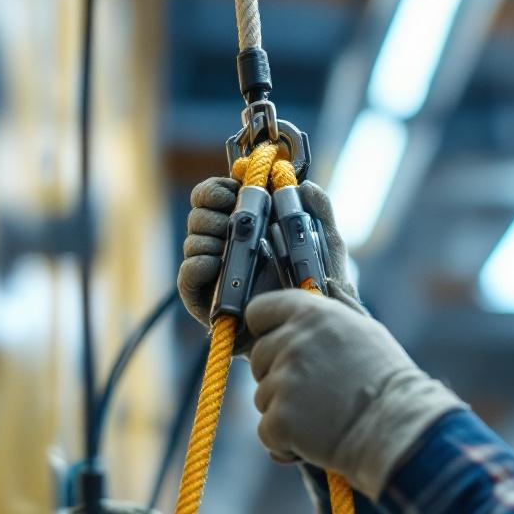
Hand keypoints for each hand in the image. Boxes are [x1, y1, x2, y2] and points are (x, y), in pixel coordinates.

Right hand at [178, 178, 365, 345]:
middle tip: (236, 219)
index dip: (219, 188)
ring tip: (231, 245)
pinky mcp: (203, 297)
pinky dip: (198, 263)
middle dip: (213, 210)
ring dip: (209, 235)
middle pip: (199, 213)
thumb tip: (305, 184)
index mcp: (248, 225)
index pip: (217, 196)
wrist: (307, 329)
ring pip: (193, 239)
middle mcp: (225, 244)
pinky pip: (188, 273)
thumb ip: (319, 210)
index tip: (234, 189)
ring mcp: (213, 270)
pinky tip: (216, 263)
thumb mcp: (326, 244)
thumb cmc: (316, 285)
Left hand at [246, 289, 466, 498]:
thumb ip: (337, 311)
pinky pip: (266, 430)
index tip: (274, 343)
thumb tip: (328, 286)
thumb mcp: (367, 331)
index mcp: (313, 314)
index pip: (260, 310)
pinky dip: (284, 441)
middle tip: (315, 391)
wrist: (397, 428)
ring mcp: (284, 381)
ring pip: (263, 396)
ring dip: (284, 410)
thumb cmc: (388, 381)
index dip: (265, 329)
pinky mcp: (279, 418)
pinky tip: (314, 440)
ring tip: (322, 416)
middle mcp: (294, 342)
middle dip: (278, 375)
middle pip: (259, 357)